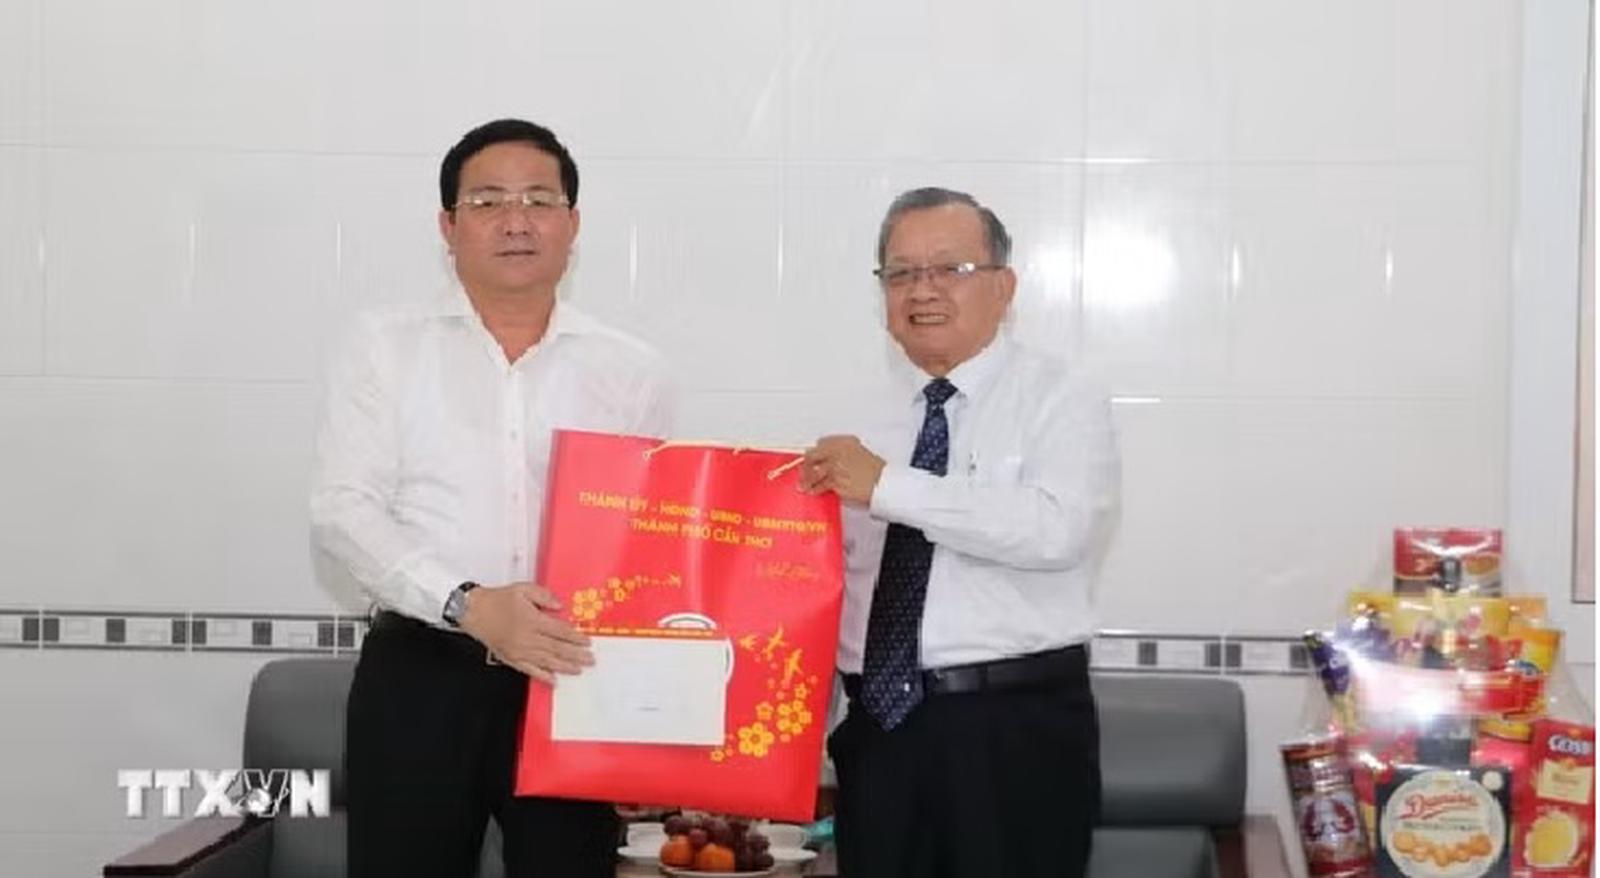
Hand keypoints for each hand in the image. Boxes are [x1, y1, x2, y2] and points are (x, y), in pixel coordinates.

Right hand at [457, 582, 592, 683]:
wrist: (473, 611)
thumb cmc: (497, 600)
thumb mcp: (523, 589)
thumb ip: (544, 596)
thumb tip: (560, 606)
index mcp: (533, 621)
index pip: (560, 631)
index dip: (576, 638)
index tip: (588, 642)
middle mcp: (528, 638)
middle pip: (557, 649)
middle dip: (576, 655)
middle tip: (590, 660)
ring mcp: (520, 651)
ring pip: (547, 662)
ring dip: (565, 667)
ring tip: (578, 670)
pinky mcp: (511, 658)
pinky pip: (530, 670)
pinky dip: (543, 676)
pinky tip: (554, 680)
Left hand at [800, 435, 885, 505]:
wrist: (883, 483)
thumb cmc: (876, 472)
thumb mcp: (861, 454)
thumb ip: (843, 454)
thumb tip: (830, 460)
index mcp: (845, 442)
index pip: (822, 442)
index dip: (815, 451)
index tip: (811, 456)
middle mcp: (838, 451)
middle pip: (812, 455)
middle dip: (806, 464)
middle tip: (803, 471)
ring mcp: (835, 466)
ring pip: (814, 472)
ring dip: (807, 479)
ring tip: (803, 485)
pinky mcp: (835, 482)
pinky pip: (820, 485)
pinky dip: (815, 489)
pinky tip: (812, 491)